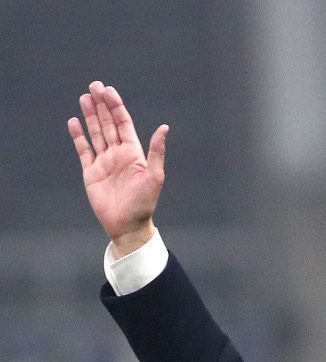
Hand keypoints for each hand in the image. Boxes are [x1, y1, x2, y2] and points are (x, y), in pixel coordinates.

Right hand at [67, 81, 167, 256]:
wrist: (127, 225)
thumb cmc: (144, 203)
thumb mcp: (154, 176)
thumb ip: (156, 151)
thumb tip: (164, 127)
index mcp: (133, 153)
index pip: (123, 123)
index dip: (116, 106)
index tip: (108, 90)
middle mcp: (118, 154)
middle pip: (108, 124)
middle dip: (101, 105)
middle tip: (94, 85)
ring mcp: (104, 162)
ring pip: (96, 133)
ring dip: (90, 115)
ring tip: (85, 97)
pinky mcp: (91, 172)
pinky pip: (84, 150)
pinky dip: (79, 136)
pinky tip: (74, 122)